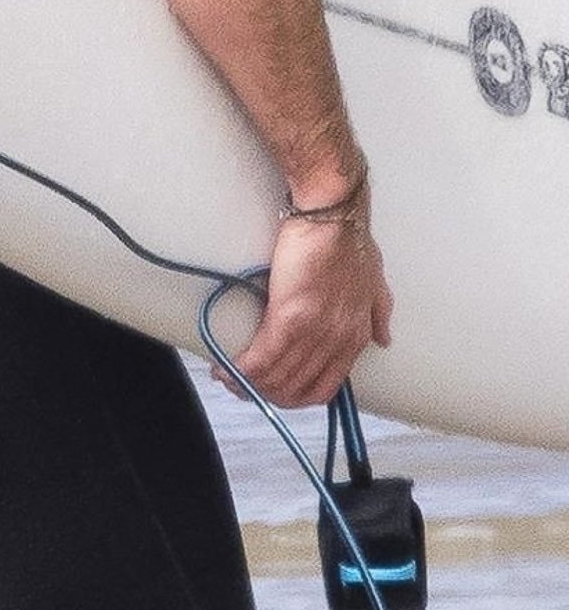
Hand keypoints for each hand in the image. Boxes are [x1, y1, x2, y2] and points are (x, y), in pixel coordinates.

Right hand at [213, 214, 393, 407]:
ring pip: (276, 378)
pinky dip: (240, 370)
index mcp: (355, 336)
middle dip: (267, 395)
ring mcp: (313, 333)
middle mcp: (336, 341)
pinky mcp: (288, 317)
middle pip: (297, 388)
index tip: (275, 390)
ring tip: (228, 378)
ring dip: (248, 384)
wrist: (333, 214)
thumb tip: (384, 338)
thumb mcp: (376, 281)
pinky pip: (261, 358)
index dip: (296, 395)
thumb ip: (379, 312)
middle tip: (244, 387)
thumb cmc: (350, 239)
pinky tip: (225, 369)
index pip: (326, 387)